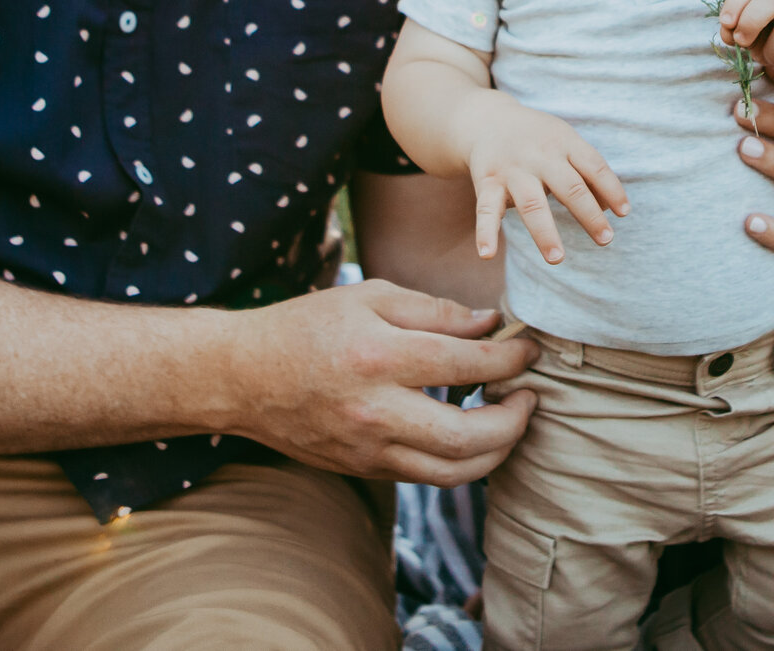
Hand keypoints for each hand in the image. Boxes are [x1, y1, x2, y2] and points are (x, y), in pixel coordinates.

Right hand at [230, 280, 539, 485]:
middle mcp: (373, 410)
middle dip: (514, 419)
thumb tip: (490, 325)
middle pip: (466, 436)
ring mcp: (367, 449)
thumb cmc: (309, 326)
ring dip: (498, 450)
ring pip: (453, 472)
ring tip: (512, 420)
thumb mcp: (370, 297)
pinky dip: (463, 462)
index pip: (465, 363)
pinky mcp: (363, 470)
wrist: (243, 377)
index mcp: (377, 356)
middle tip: (530, 394)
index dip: (510, 357)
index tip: (529, 348)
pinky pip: (427, 477)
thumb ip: (434, 311)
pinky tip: (477, 436)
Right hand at [466, 103, 628, 262]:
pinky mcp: (487, 182)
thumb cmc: (537, 138)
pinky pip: (486, 209)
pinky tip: (487, 255)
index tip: (624, 213)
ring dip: (544, 233)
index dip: (612, 189)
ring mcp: (512, 169)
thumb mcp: (564, 143)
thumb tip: (611, 209)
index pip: (594, 166)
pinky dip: (485, 232)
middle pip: (569, 187)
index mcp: (564, 142)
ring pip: (531, 203)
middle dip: (588, 215)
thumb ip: (587, 172)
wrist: (486, 119)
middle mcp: (539, 155)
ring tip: (557, 259)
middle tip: (605, 240)